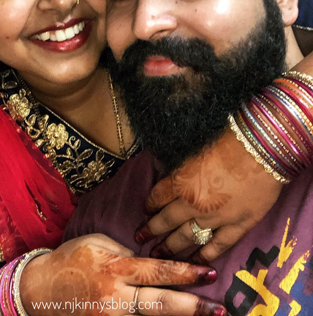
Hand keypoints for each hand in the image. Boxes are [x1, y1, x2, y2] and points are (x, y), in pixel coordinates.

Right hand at [20, 233, 225, 315]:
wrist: (40, 290)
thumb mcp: (99, 244)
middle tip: (220, 309)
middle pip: (160, 304)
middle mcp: (115, 297)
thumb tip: (152, 262)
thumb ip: (127, 254)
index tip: (208, 273)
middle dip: (193, 307)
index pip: (156, 271)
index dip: (184, 273)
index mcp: (115, 267)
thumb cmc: (71, 259)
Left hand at [136, 127, 282, 263]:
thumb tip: (174, 175)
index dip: (150, 204)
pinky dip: (203, 255)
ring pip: (186, 237)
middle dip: (151, 230)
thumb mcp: (195, 149)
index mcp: (181, 181)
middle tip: (139, 237)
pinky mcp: (238, 226)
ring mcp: (215, 218)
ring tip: (158, 254)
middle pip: (166, 220)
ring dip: (170, 246)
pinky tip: (193, 262)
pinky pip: (217, 246)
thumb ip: (184, 168)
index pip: (158, 196)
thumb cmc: (228, 140)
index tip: (145, 210)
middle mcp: (192, 203)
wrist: (261, 149)